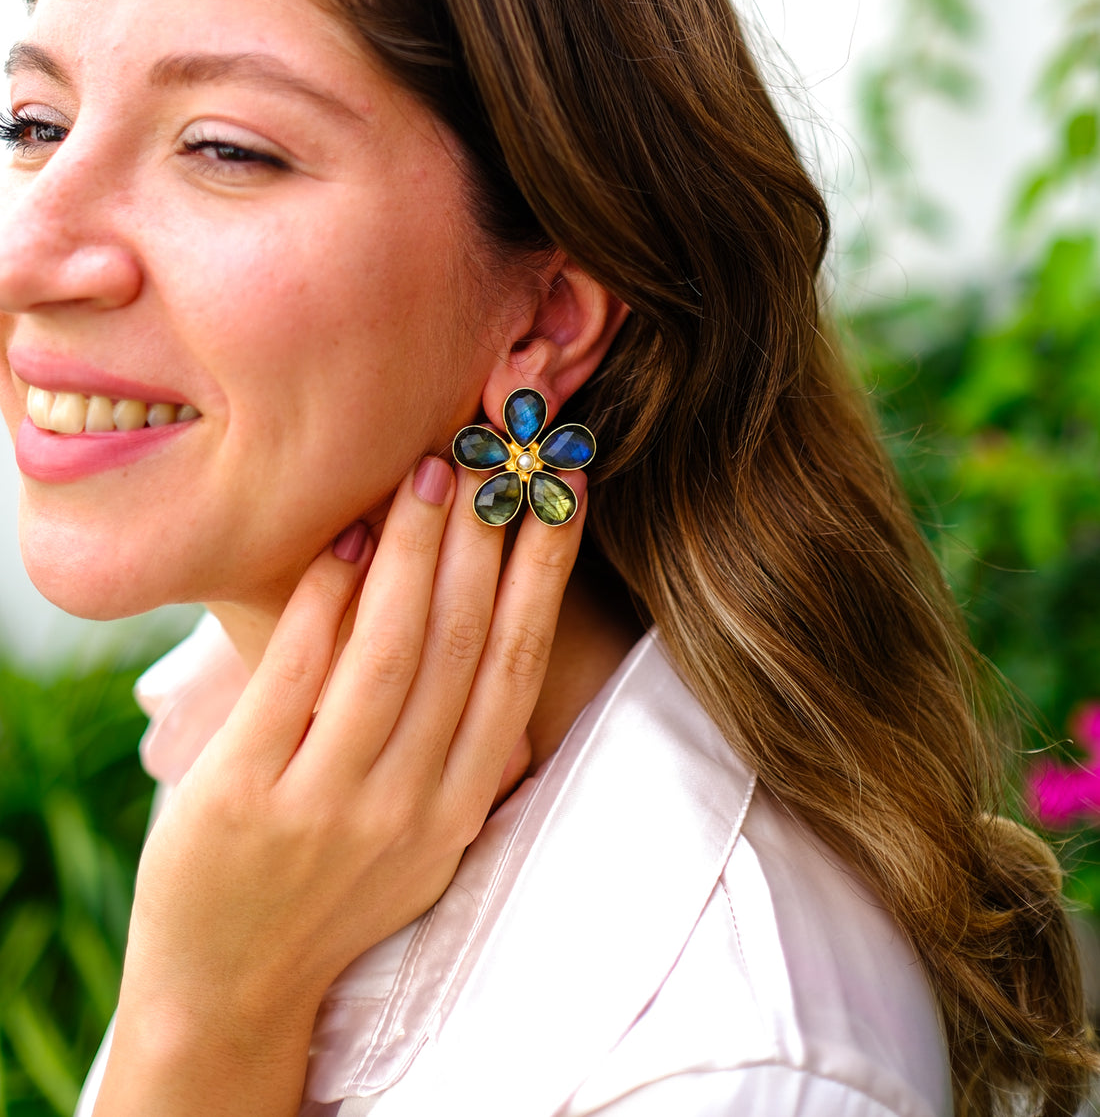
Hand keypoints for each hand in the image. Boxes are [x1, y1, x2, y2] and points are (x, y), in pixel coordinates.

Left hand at [93, 454, 585, 1116]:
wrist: (228, 991)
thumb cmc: (330, 887)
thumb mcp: (421, 832)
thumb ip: (458, 745)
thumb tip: (500, 619)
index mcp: (459, 806)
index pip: (518, 665)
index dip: (545, 570)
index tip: (561, 488)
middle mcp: (406, 806)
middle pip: (462, 644)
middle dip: (484, 536)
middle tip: (490, 451)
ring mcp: (324, 805)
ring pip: (388, 651)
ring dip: (413, 550)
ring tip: (429, 473)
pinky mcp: (243, 797)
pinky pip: (296, 676)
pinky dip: (324, 600)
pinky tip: (343, 538)